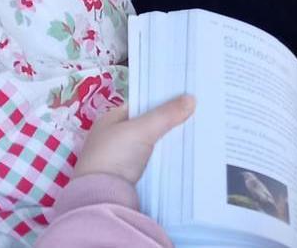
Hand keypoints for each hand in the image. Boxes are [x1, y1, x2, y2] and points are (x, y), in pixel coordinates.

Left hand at [74, 95, 195, 184]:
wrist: (102, 198)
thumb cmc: (115, 156)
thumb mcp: (141, 130)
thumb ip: (166, 114)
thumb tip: (191, 98)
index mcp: (109, 121)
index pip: (140, 106)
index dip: (160, 102)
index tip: (184, 100)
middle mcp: (113, 138)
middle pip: (146, 126)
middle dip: (167, 124)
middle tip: (194, 118)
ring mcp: (120, 159)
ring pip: (150, 146)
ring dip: (166, 144)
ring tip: (193, 137)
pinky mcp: (129, 179)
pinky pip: (151, 164)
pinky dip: (163, 161)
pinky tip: (180, 158)